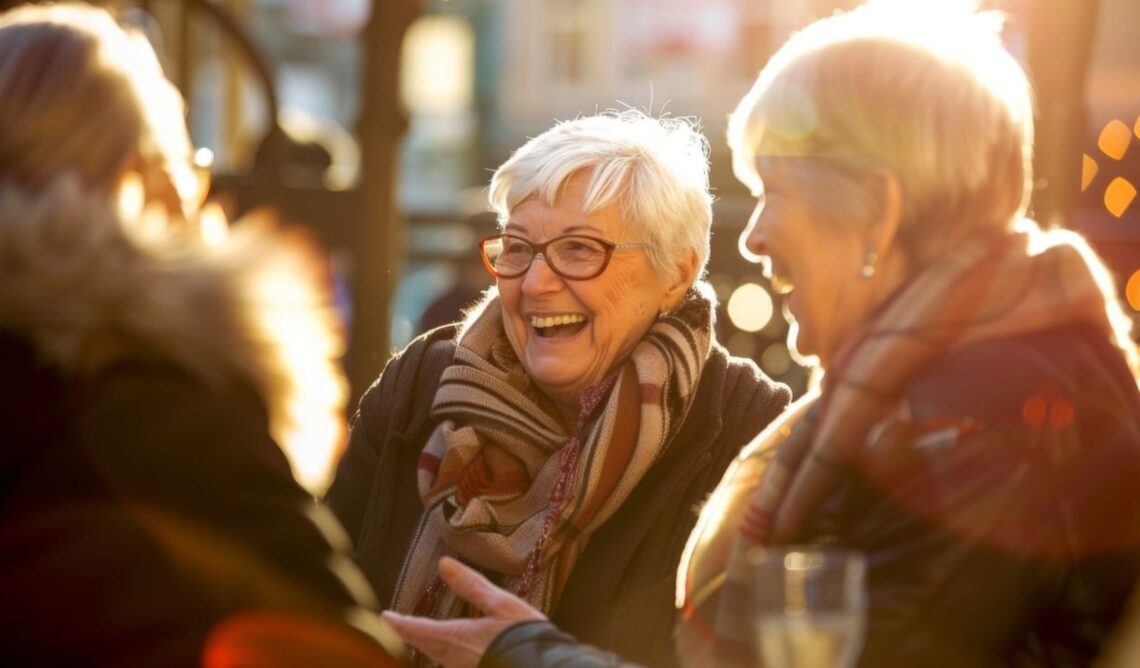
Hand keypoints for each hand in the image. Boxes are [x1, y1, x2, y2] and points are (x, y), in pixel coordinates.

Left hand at [381, 557, 545, 667]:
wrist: (545, 667)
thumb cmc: (523, 634)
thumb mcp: (499, 603)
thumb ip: (470, 585)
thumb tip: (444, 563)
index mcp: (456, 638)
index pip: (418, 630)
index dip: (399, 623)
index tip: (385, 617)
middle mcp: (454, 659)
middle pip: (425, 646)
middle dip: (412, 635)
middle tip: (402, 625)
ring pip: (439, 657)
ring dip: (430, 645)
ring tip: (425, 635)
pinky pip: (455, 664)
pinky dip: (449, 653)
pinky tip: (457, 650)